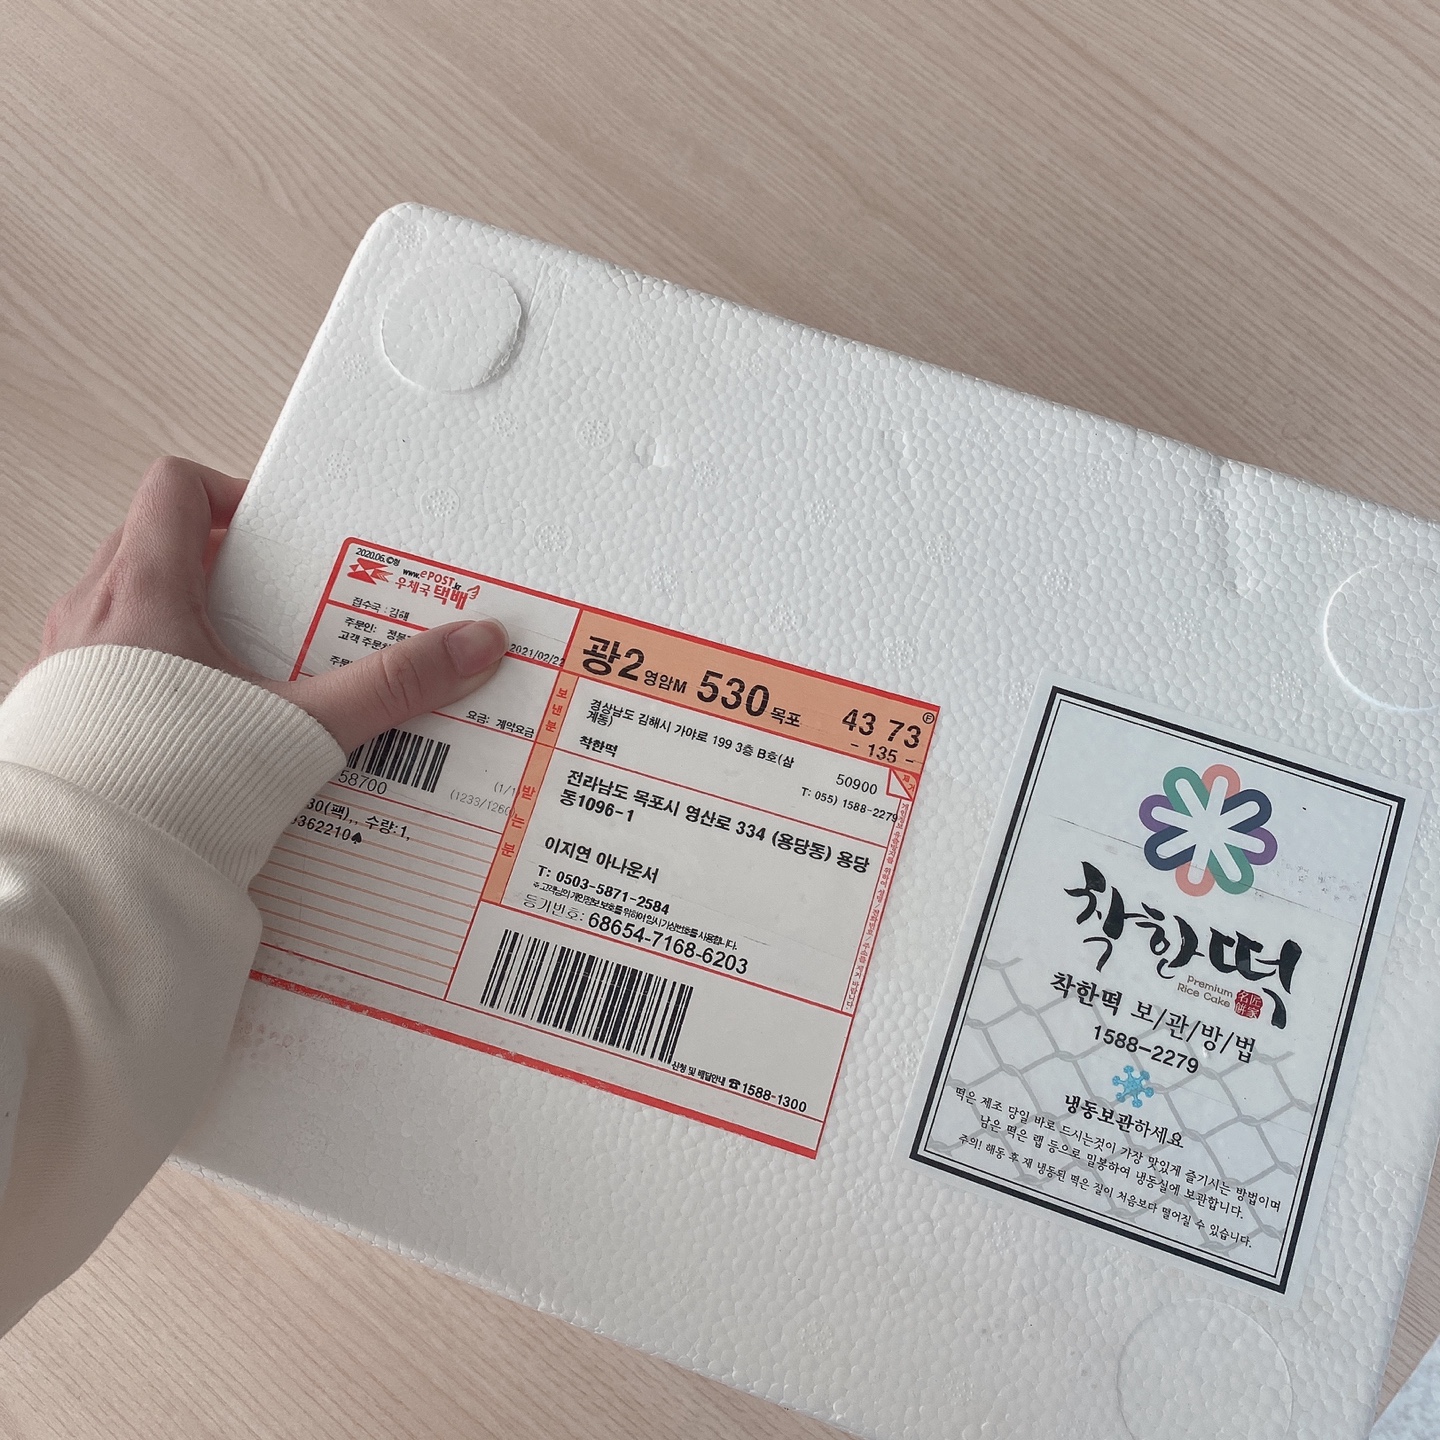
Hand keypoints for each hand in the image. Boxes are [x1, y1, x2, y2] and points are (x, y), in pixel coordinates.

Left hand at [34, 457, 507, 752]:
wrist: (82, 875)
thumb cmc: (165, 788)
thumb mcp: (300, 727)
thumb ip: (390, 686)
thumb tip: (471, 645)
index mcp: (144, 589)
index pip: (177, 488)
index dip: (233, 495)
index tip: (281, 538)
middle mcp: (93, 614)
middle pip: (154, 544)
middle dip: (224, 567)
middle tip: (281, 606)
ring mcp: (66, 665)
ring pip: (129, 605)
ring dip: (188, 621)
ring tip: (249, 668)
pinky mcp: (61, 717)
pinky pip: (111, 665)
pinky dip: (158, 675)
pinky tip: (204, 726)